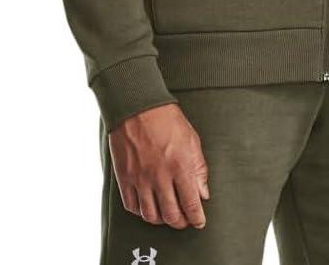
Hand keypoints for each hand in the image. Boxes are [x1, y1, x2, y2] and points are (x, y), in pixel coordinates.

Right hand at [109, 102, 210, 228]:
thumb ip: (199, 169)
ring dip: (161, 220)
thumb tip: (203, 193)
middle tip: (184, 221)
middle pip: (171, 215)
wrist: (137, 106)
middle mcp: (160, 176)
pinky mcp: (124, 177)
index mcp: (180, 166)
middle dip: (181, 222)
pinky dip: (141, 212)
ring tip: (167, 215)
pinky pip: (132, 206)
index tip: (199, 222)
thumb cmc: (167, 119)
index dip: (197, 218)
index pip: (191, 204)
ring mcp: (140, 178)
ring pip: (151, 215)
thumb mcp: (192, 139)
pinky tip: (148, 206)